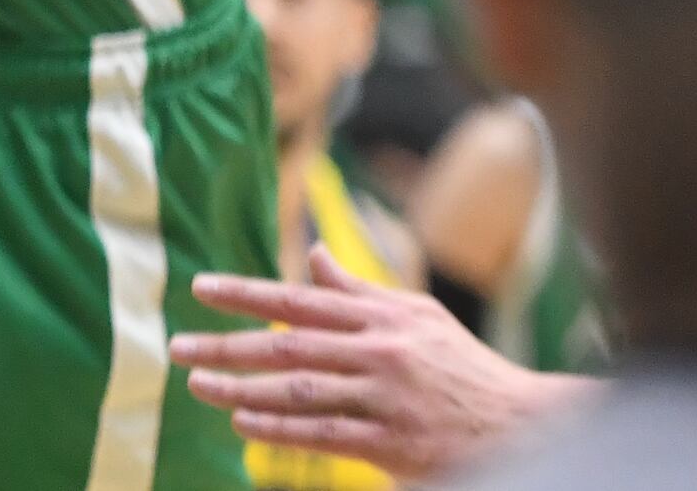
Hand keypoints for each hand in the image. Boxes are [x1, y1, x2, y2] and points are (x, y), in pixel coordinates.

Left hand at [173, 250, 580, 480]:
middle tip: (179, 346)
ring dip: (242, 390)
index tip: (200, 288)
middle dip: (227, 344)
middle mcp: (379, 350)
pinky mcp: (391, 441)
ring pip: (298, 390)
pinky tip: (243, 424)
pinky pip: (322, 433)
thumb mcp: (415, 315)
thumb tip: (314, 255)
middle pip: (288, 344)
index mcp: (383, 315)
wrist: (518, 424)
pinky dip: (278, 428)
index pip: (301, 299)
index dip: (247, 293)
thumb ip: (359, 289)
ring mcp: (384, 397)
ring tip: (199, 386)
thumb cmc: (460, 366)